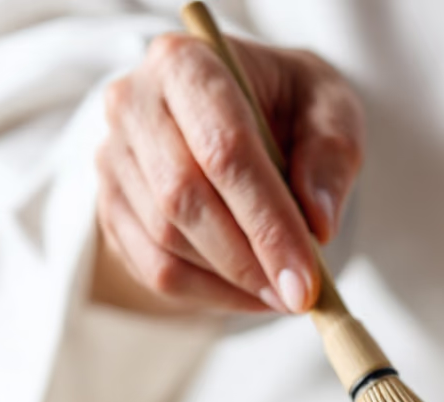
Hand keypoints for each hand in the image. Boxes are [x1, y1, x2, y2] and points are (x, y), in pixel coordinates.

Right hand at [93, 33, 362, 314]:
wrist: (247, 108)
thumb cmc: (291, 105)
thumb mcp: (331, 109)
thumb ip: (331, 157)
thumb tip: (317, 224)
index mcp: (187, 63)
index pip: (223, 148)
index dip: (266, 221)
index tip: (305, 278)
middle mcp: (134, 103)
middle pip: (183, 197)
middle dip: (247, 259)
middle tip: (298, 297)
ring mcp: (114, 157)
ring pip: (165, 238)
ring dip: (230, 280)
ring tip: (283, 293)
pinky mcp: (112, 204)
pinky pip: (152, 266)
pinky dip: (207, 293)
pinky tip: (250, 295)